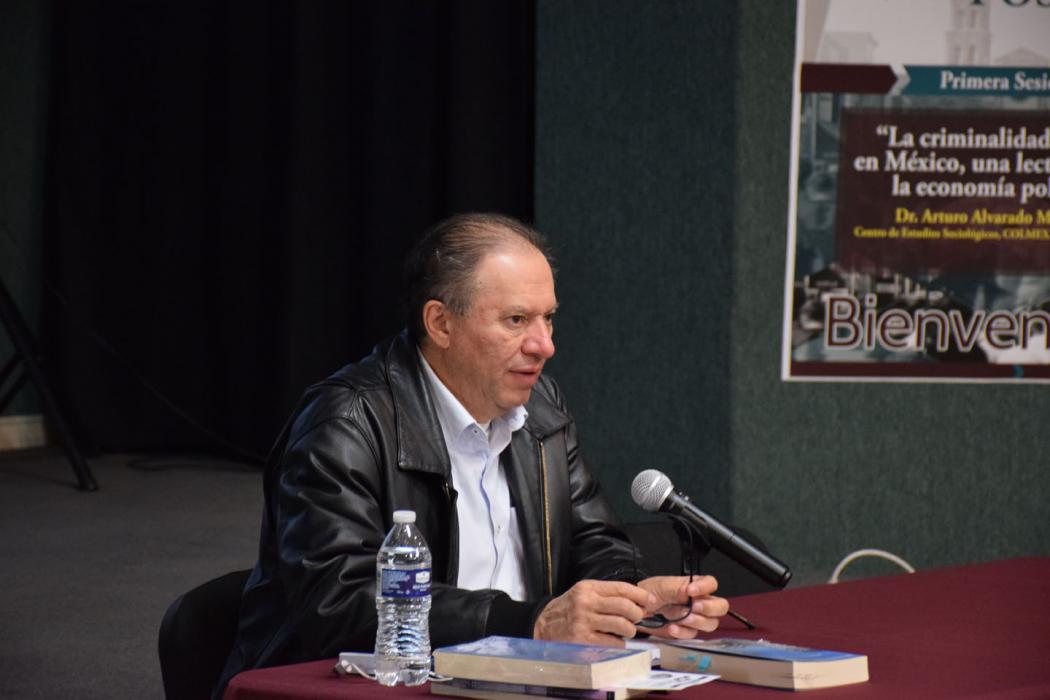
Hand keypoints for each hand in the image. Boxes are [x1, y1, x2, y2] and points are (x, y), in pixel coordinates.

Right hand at [533, 579, 656, 645]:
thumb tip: (637, 601)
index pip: (621, 588)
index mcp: (588, 588)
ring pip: (622, 625)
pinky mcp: (583, 640)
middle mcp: (586, 602)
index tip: (650, 600)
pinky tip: (614, 640)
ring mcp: (584, 621)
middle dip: (637, 614)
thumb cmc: (568, 610)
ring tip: (626, 631)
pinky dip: (619, 642)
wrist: (543, 626)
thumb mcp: (583, 594)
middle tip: (637, 618)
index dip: (640, 594)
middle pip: (625, 606)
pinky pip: (613, 642)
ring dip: (630, 630)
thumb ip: (606, 595)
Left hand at [636, 575, 728, 639]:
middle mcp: (699, 602)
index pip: (711, 584)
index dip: (706, 587)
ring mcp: (695, 618)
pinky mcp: (687, 631)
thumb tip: (688, 591)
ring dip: (698, 622)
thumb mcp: (661, 586)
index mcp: (695, 586)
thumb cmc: (650, 592)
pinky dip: (683, 633)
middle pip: (720, 607)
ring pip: (711, 623)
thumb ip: (676, 588)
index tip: (691, 591)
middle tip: (695, 607)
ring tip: (683, 619)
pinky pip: (693, 635)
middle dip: (710, 608)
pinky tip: (672, 628)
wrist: (637, 609)